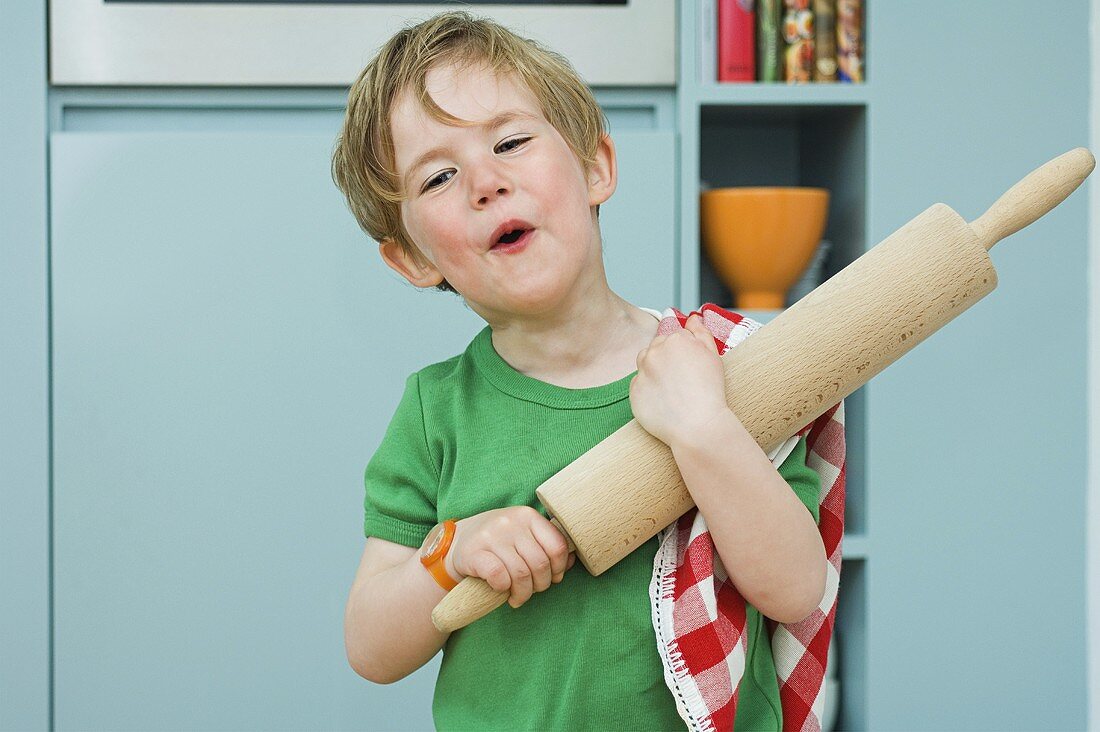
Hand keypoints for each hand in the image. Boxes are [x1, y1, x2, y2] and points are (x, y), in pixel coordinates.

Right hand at [444, 507, 575, 607]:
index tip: (552, 578)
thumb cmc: (498, 543)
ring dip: (523, 593)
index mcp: (527, 515)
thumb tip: (570, 562)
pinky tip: (502, 591)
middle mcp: (510, 521)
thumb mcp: (523, 536)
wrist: (456, 542)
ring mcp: (491, 536)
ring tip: (518, 597)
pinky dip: (504, 589)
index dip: (559, 569)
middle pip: (540, 563)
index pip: (557, 545)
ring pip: (521, 574)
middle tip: (532, 591)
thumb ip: (545, 545)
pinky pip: (499, 577)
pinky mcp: (474, 552)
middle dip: (540, 585)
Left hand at [630, 313, 731, 449]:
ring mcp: (642, 371)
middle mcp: (655, 351)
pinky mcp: (633, 391)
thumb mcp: (713, 355)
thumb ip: (701, 332)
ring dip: (654, 371)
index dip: (683, 353)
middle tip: (681, 380)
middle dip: (666, 359)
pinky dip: (648, 391)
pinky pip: (639, 386)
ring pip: (644, 364)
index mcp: (675, 339)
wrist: (698, 425)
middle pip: (656, 348)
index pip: (673, 338)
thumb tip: (692, 317)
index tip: (689, 368)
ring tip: (671, 389)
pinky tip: (663, 401)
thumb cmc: (710, 391)